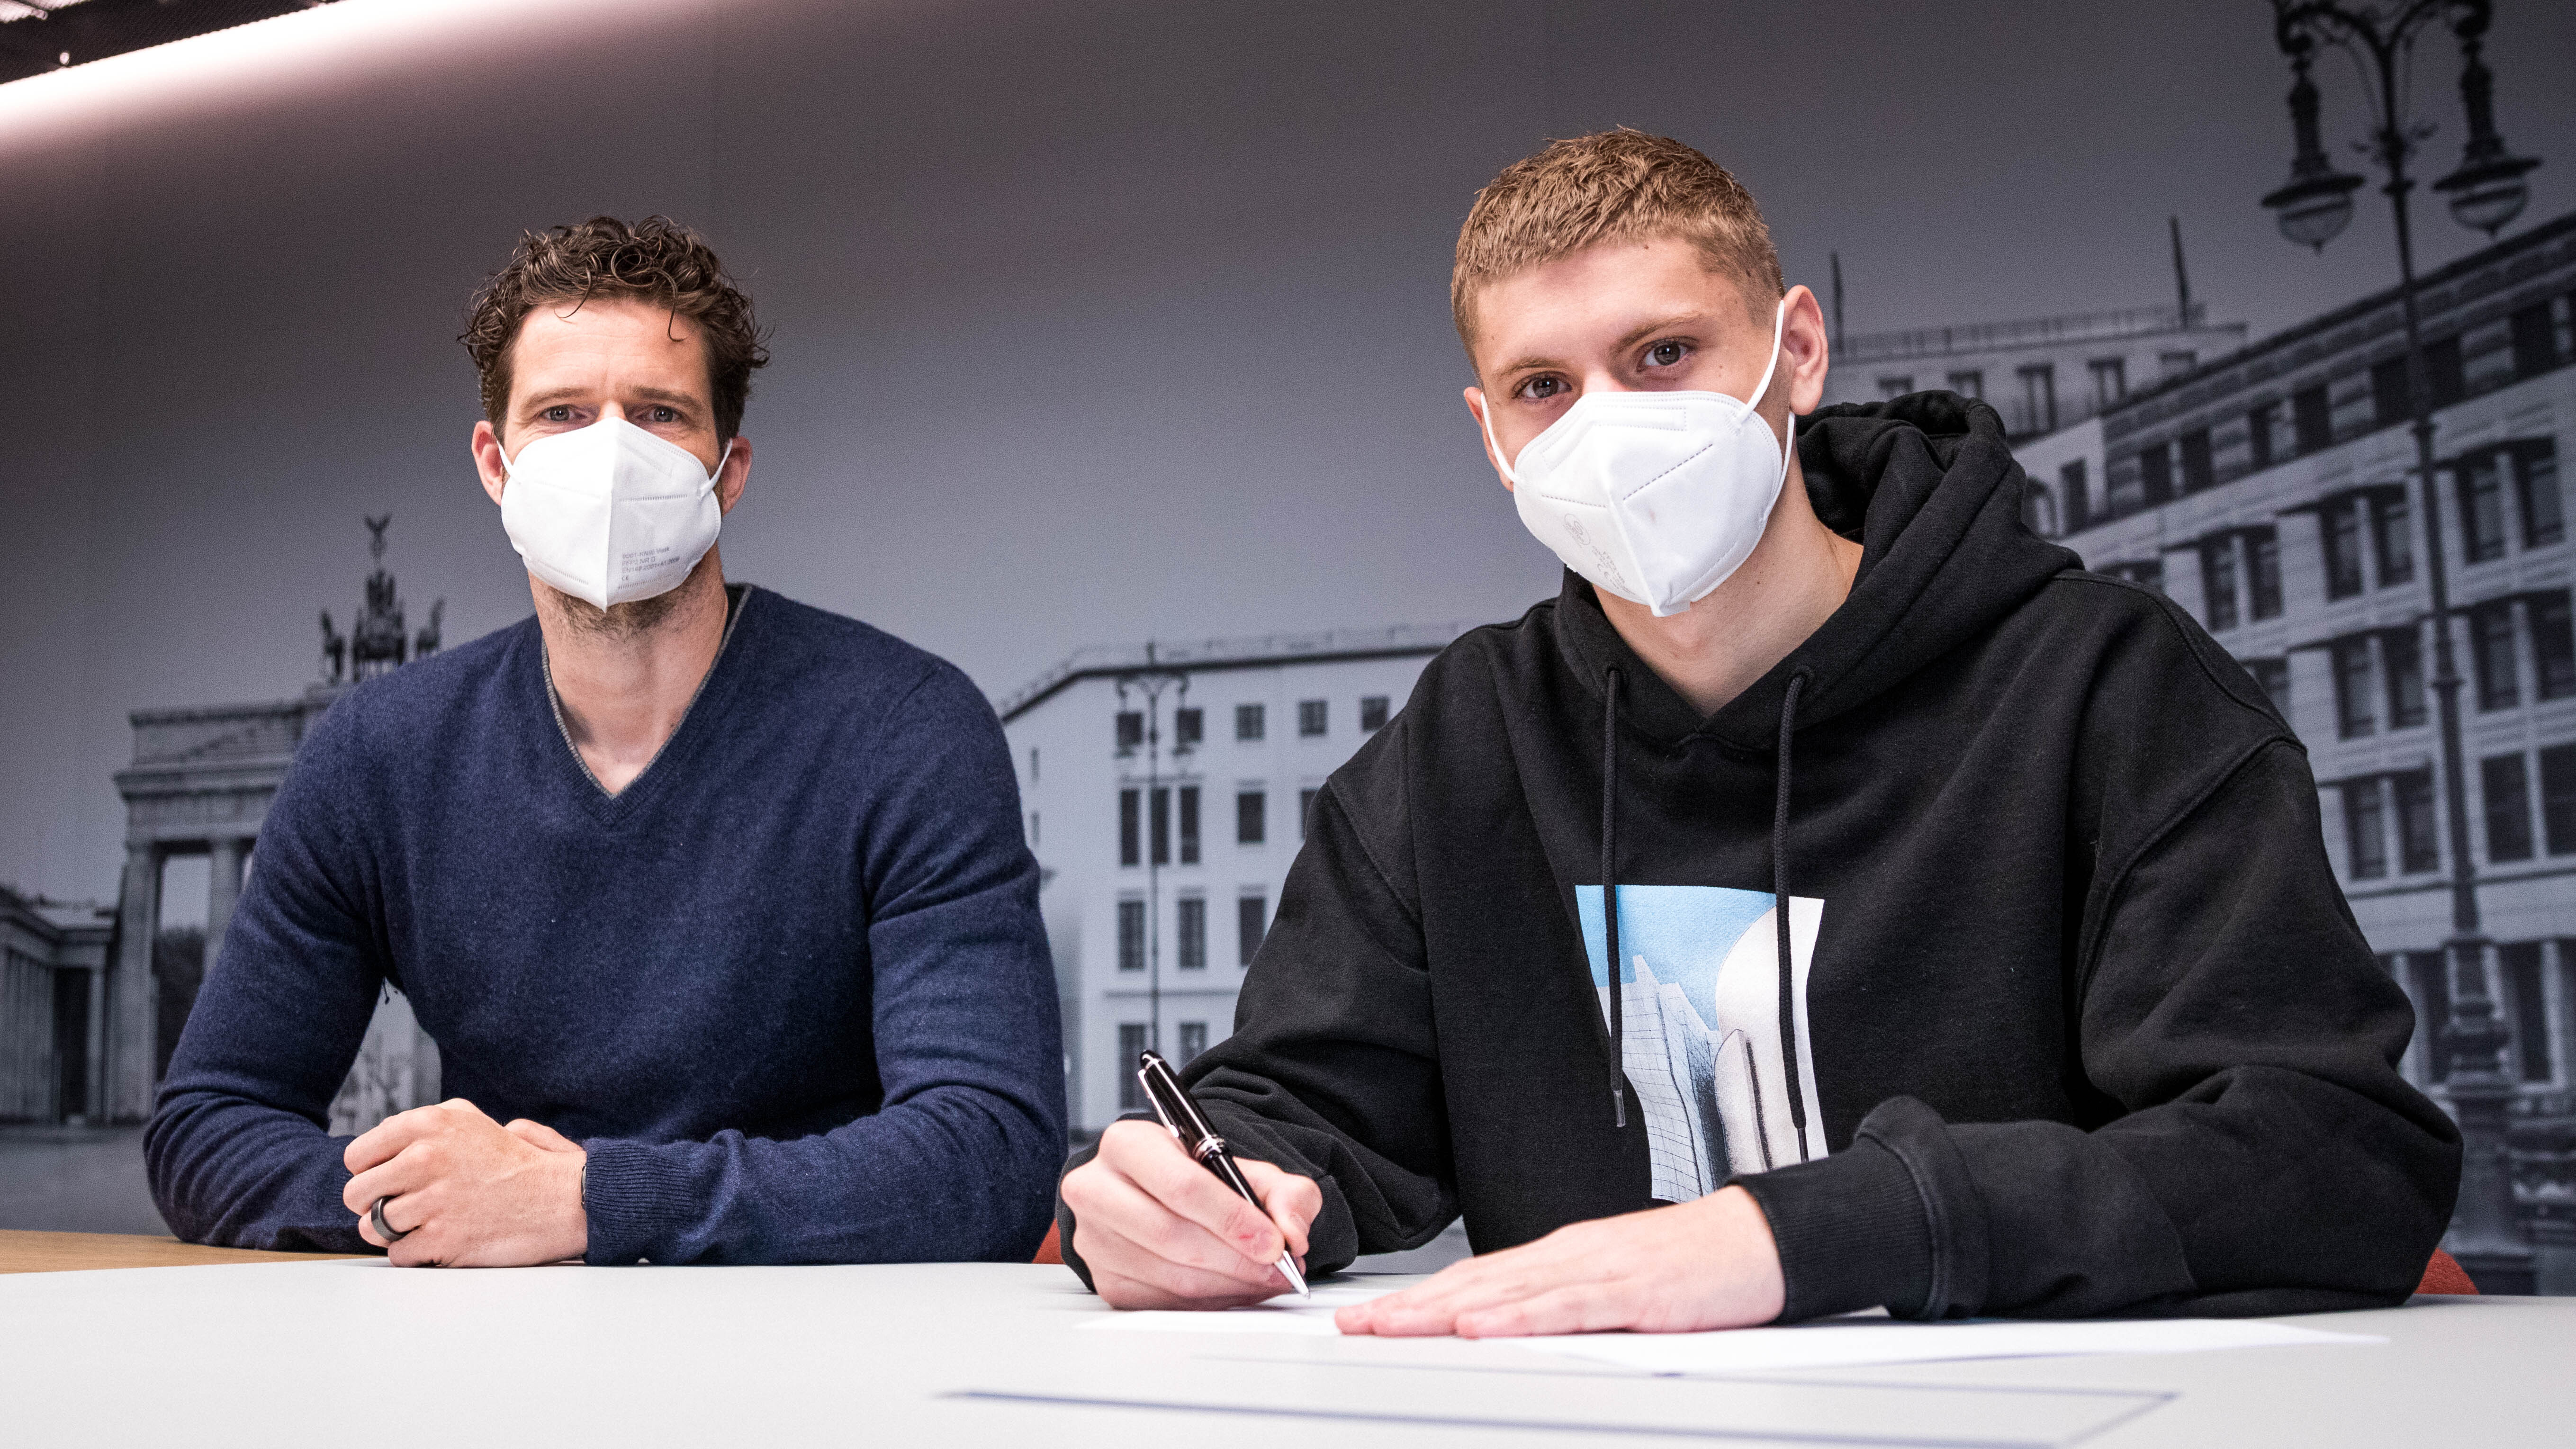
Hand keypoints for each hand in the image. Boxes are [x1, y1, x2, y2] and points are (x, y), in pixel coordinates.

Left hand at [342, 1099, 587, 1266]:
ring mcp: (433, 1200)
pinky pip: (397, 1254)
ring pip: (372, 1226)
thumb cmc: (518, 1163)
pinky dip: (414, 1253)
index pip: (358, 1155)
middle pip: (355, 1192)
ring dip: (393, 1231)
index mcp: (431, 1124)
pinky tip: (440, 1239)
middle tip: (402, 1205)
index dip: (371, 1170)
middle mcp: (427, 1157)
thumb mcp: (472, 1122)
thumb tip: (380, 1144)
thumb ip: (423, 1125)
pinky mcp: (442, 1239)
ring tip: (423, 1223)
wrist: (562, 1200)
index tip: (390, 1178)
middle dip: (373, 1203)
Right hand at [1061, 1118, 1320, 1308]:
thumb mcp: (1247, 1168)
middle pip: (1171, 1235)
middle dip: (1235, 1258)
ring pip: (1169, 1275)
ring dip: (1228, 1284)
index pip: (1180, 1185)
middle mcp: (1096, 1188)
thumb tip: (1292, 1234)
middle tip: (1278, 1269)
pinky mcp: (1105, 1280)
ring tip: (1264, 1279)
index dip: (1232, 1219)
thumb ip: (1284, 1192)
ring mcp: (1094, 1239)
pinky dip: (1208, 1301)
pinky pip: (1163, 1302)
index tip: (1273, 1243)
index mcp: (1127, 1144)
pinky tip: (1234, 1289)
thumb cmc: (1197, 1178)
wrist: (1155, 1194)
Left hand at [1335, 1185, 1784, 1336]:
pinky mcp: (1634, 1294)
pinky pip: (1566, 1308)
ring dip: (1444, 1313)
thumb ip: (1562, 1301)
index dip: (1418, 1299)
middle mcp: (1568, 1256)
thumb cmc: (1690, 1265)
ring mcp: (1599, 1271)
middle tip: (1356, 1326)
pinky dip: (1518, 1319)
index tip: (1371, 1316)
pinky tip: (1481, 1328)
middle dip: (1411, 1308)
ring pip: (1507, 1294)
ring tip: (1394, 1327)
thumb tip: (1507, 1324)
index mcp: (1561, 1255)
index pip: (1474, 1278)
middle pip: (1475, 1284)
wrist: (1755, 1240)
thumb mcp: (1612, 1283)